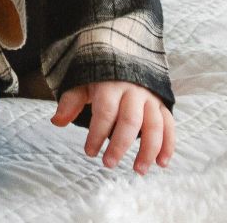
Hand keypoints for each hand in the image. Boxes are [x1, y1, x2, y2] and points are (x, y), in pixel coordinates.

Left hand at [52, 81, 175, 174]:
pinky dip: (168, 145)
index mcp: (111, 85)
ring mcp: (150, 98)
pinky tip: (161, 163)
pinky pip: (169, 125)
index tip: (89, 152)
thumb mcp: (81, 83)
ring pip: (154, 125)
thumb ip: (71, 102)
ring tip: (138, 170)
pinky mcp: (162, 105)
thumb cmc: (99, 78)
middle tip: (109, 164)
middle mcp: (134, 91)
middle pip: (130, 120)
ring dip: (149, 150)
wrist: (123, 56)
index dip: (97, 133)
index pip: (105, 112)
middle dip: (120, 145)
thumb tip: (56, 122)